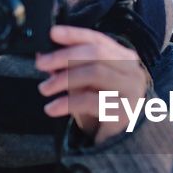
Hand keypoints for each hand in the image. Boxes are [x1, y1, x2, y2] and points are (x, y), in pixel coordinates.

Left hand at [36, 26, 149, 143]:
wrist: (122, 139)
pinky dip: (67, 103)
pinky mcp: (124, 111)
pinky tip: (52, 108)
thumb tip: (44, 54)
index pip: (98, 39)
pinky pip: (91, 101)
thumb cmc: (103, 106)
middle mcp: (132, 71)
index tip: (52, 33)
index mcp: (124, 58)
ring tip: (45, 88)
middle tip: (41, 64)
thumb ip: (70, 68)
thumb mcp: (85, 84)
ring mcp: (131, 90)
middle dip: (64, 56)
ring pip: (95, 73)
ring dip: (64, 79)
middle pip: (96, 54)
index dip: (74, 34)